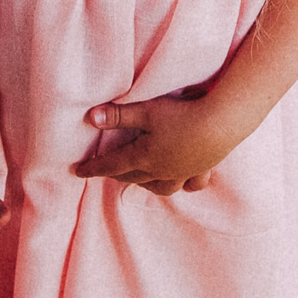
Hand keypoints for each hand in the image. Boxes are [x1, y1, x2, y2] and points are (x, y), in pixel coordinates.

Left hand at [71, 87, 253, 195]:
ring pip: (160, 187)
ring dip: (146, 184)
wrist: (221, 123)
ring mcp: (182, 172)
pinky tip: (181, 182)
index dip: (92, 168)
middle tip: (106, 171)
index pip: (111, 165)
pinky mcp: (201, 169)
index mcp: (144, 156)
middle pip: (134, 176)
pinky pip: (190, 184)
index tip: (76, 172)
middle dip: (117, 174)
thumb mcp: (146, 110)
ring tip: (139, 179)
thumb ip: (118, 115)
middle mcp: (161, 170)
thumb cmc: (181, 114)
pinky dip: (183, 185)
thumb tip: (90, 118)